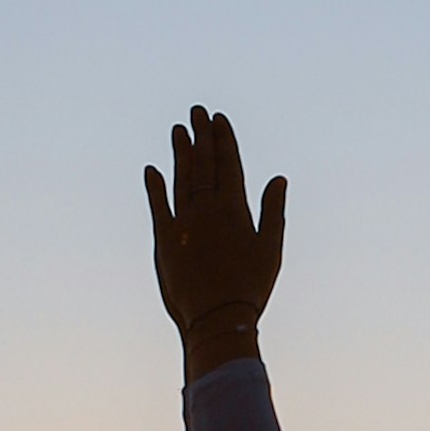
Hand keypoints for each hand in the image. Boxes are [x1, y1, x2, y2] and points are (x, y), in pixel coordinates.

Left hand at [144, 104, 284, 370]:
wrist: (218, 319)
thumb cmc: (250, 287)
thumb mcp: (271, 249)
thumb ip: (273, 211)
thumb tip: (278, 178)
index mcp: (235, 210)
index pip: (228, 165)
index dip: (223, 140)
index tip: (218, 118)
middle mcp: (207, 210)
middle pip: (203, 165)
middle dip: (201, 136)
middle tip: (196, 111)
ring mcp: (184, 223)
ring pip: (181, 179)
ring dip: (179, 154)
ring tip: (178, 130)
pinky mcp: (165, 240)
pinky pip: (158, 207)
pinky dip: (154, 187)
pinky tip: (151, 170)